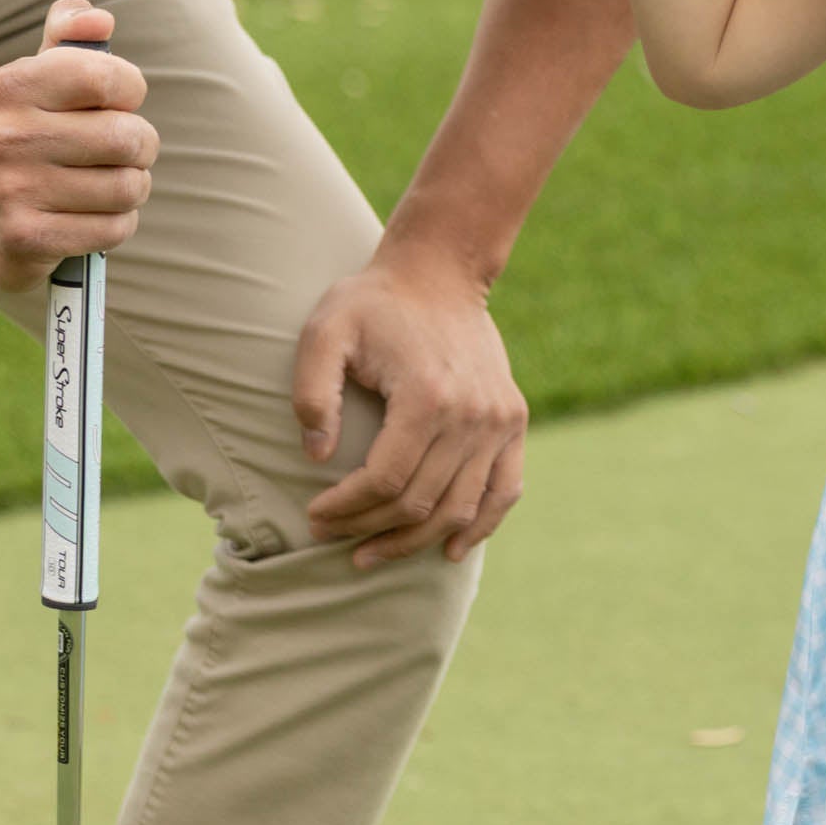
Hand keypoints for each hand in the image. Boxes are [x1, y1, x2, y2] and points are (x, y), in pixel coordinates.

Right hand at [0, 0, 158, 290]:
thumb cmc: (25, 133)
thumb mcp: (38, 76)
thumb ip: (70, 35)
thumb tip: (98, 20)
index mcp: (11, 86)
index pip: (107, 77)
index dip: (130, 90)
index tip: (115, 101)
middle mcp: (5, 136)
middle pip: (129, 137)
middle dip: (140, 146)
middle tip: (120, 151)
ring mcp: (11, 191)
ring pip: (128, 187)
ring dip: (131, 188)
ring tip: (105, 185)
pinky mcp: (25, 240)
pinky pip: (114, 228)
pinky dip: (116, 224)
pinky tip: (91, 217)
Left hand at [296, 249, 527, 568]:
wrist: (440, 271)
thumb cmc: (374, 303)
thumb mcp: (325, 330)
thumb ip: (312, 391)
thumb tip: (317, 456)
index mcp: (427, 395)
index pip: (386, 480)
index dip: (346, 509)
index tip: (313, 516)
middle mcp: (472, 414)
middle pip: (421, 502)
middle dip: (369, 529)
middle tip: (330, 537)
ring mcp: (500, 420)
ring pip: (460, 508)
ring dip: (415, 541)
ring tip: (372, 553)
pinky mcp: (513, 420)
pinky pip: (505, 490)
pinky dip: (480, 526)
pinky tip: (449, 551)